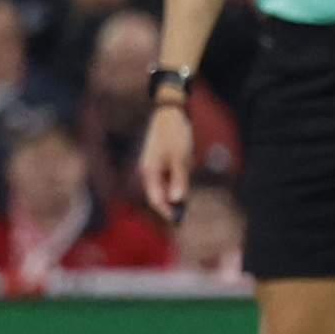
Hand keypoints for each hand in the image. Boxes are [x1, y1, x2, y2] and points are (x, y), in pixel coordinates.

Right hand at [138, 101, 193, 218]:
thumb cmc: (175, 134)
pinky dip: (175, 180)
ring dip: (174, 191)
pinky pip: (167, 176)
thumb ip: (179, 180)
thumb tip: (177, 200)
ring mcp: (153, 164)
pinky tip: (185, 176)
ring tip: (186, 194)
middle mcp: (148, 170)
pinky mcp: (160, 159)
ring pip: (163, 185)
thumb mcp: (181, 158)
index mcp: (150, 171)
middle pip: (158, 193)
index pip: (155, 198)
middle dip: (170, 204)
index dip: (166, 211)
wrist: (170, 111)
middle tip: (184, 213)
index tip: (178, 221)